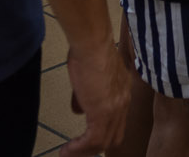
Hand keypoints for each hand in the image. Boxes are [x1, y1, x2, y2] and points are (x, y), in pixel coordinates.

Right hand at [60, 30, 131, 155]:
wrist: (92, 43)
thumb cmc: (89, 49)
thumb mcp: (89, 75)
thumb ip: (85, 96)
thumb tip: (79, 110)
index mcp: (122, 91)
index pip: (118, 121)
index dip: (104, 132)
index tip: (87, 139)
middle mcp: (123, 102)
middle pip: (114, 136)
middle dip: (95, 147)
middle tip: (78, 151)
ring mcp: (115, 109)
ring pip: (103, 142)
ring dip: (83, 151)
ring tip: (67, 153)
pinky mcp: (102, 113)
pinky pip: (92, 140)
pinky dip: (78, 149)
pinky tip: (66, 150)